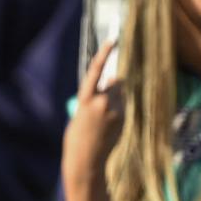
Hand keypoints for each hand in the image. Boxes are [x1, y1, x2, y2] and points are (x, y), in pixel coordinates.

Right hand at [63, 39, 123, 190]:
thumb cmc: (77, 136)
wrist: (85, 161)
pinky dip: (117, 112)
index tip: (112, 39)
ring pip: (119, 95)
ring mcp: (115, 112)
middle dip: (112, 86)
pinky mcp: (123, 120)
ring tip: (103, 120)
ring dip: (115, 100)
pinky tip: (108, 127)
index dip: (104, 54)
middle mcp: (103, 103)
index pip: (96, 71)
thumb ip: (94, 96)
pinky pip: (122, 107)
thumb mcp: (80, 112)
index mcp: (86, 99)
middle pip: (114, 82)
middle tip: (102, 102)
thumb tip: (112, 82)